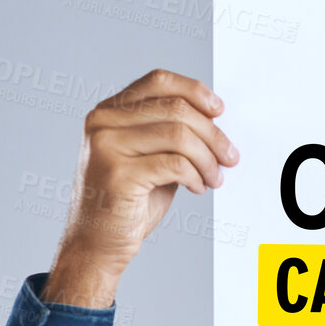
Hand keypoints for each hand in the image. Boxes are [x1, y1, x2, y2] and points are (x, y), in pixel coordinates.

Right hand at [44, 69, 238, 307]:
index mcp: (108, 112)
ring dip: (208, 158)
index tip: (219, 111)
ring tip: (214, 177)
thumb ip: (170, 133)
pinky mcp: (118, 175)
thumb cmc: (126, 202)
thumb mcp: (148, 157)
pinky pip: (175, 165)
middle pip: (176, 109)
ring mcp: (107, 147)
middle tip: (229, 157)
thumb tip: (213, 120)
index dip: (194, 91)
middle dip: (213, 134)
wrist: (95, 243)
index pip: (158, 82)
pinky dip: (196, 176)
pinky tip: (197, 187)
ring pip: (179, 135)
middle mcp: (102, 123)